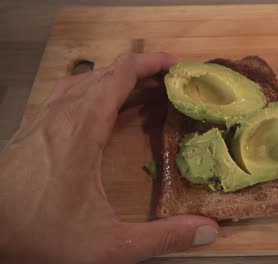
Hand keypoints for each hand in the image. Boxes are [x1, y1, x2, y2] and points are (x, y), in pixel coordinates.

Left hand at [0, 53, 218, 263]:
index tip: (175, 64)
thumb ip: (161, 237)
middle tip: (167, 82)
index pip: (120, 76)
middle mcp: (61, 115)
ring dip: (114, 78)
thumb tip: (207, 229)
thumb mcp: (109, 245)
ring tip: (139, 89)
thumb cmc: (40, 236)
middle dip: (140, 71)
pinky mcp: (31, 129)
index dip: (151, 64)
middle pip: (105, 73)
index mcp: (82, 129)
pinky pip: (65, 93)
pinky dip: (90, 88)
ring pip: (83, 80)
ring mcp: (42, 119)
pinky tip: (96, 105)